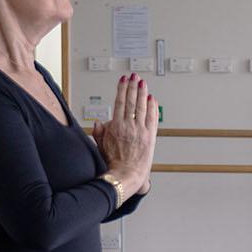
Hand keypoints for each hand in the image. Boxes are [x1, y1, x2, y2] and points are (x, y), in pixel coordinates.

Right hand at [95, 73, 156, 189]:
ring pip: (141, 106)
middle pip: (131, 101)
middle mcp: (128, 126)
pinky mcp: (150, 136)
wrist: (126, 174)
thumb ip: (99, 132)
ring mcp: (140, 130)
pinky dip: (152, 107)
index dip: (122, 89)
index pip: (119, 102)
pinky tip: (152, 99)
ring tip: (143, 82)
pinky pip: (152, 118)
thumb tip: (98, 122)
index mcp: (116, 126)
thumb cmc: (113, 162)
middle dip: (133, 86)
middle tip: (134, 76)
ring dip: (142, 92)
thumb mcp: (100, 145)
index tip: (123, 80)